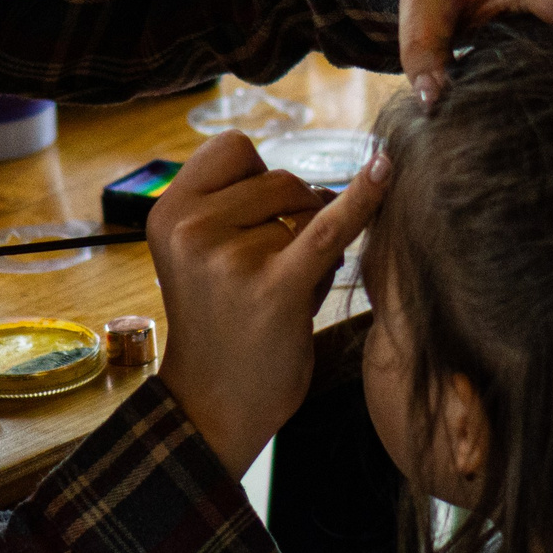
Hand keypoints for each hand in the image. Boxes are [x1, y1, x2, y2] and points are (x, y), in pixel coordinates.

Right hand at [149, 132, 389, 475]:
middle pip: (279, 177)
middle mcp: (191, 229)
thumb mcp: (201, 254)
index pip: (234, 147)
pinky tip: (385, 172)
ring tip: (287, 289)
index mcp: (167, 213)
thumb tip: (316, 170)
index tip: (264, 214)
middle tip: (280, 265)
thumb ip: (237, 206)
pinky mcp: (274, 287)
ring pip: (307, 209)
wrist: (213, 404)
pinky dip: (362, 200)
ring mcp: (230, 257)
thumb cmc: (220, 323)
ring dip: (312, 242)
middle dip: (296, 212)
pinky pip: (330, 228)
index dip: (261, 174)